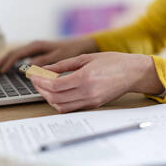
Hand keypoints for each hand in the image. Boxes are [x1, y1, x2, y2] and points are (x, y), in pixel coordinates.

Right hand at [0, 36, 97, 72]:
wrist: (82, 45)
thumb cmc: (71, 51)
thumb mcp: (58, 57)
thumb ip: (44, 61)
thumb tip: (28, 67)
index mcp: (36, 46)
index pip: (16, 54)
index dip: (7, 62)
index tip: (0, 71)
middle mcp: (34, 46)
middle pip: (13, 53)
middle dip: (2, 61)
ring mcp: (36, 49)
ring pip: (16, 54)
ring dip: (6, 61)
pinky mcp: (39, 53)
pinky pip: (22, 57)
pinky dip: (14, 62)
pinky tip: (11, 68)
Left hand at [30, 52, 163, 112]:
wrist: (133, 73)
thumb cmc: (112, 62)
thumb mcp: (86, 57)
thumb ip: (63, 64)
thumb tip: (45, 69)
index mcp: (85, 78)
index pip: (54, 85)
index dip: (40, 81)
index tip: (32, 75)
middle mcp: (87, 93)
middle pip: (55, 97)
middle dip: (41, 89)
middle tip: (36, 80)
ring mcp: (90, 101)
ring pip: (61, 106)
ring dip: (48, 97)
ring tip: (44, 86)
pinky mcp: (93, 105)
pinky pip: (70, 108)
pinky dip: (59, 102)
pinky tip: (56, 92)